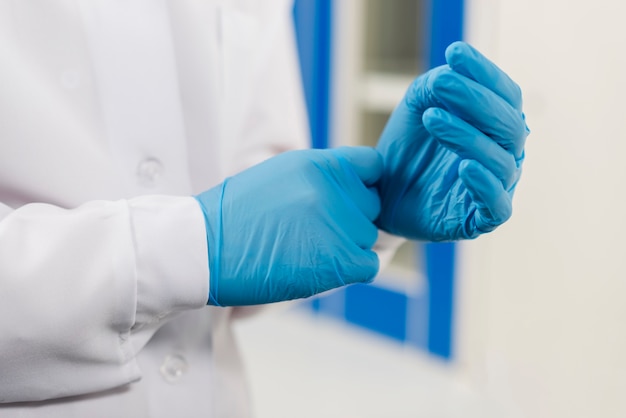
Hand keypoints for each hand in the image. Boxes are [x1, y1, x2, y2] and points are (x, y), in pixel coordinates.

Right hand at [194, 147, 381, 305]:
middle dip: (352, 218)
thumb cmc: (235, 214)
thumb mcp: (279, 174)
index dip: (364, 185)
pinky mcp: (338, 261)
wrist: (204, 248)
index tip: (346, 200)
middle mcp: (334, 189)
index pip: (373, 166)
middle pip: (372, 205)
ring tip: (309, 250)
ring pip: (368, 236)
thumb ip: (319, 176)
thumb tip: (350, 185)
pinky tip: (322, 267)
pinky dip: (352, 269)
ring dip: (348, 246)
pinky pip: (368, 264)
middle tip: (317, 232)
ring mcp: (339, 225)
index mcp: (320, 163)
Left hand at [376, 41, 529, 240]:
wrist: (382, 194)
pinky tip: (463, 166)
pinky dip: (484, 184)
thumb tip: (453, 70)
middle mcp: (504, 154)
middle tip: (441, 83)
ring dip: (467, 135)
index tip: (455, 52)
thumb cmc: (408, 149)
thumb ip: (437, 86)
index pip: (507, 95)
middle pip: (509, 125)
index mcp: (496, 125)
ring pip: (501, 160)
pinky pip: (497, 205)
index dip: (485, 73)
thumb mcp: (418, 107)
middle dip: (475, 101)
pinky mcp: (481, 219)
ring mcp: (496, 187)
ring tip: (432, 118)